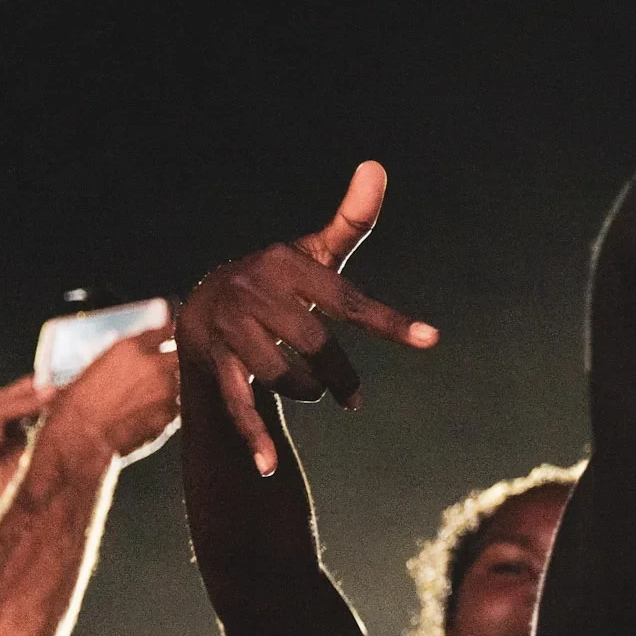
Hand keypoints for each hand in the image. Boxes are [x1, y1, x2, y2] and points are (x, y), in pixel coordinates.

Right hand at [47, 326, 179, 464]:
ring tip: (146, 399)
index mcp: (130, 347)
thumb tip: (133, 355)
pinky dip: (167, 410)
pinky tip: (146, 415)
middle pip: (179, 355)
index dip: (169, 333)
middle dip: (174, 361)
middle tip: (161, 371)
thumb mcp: (94, 368)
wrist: (82, 434)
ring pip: (180, 383)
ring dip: (170, 388)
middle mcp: (153, 364)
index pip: (164, 330)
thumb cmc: (78, 403)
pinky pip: (176, 407)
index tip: (171, 335)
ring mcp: (166, 389)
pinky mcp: (171, 412)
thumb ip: (121, 358)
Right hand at [174, 161, 437, 475]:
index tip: (432, 340)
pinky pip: (239, 405)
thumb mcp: (313, 255)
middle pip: (318, 347)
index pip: (349, 300)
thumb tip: (377, 165)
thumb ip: (350, 221)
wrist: (202, 306)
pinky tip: (270, 470)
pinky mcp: (210, 363)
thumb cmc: (277, 283)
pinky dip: (256, 439)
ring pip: (287, 378)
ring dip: (309, 393)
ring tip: (315, 392)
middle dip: (341, 377)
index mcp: (286, 264)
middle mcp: (253, 291)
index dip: (391, 323)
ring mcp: (228, 328)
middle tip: (353, 397)